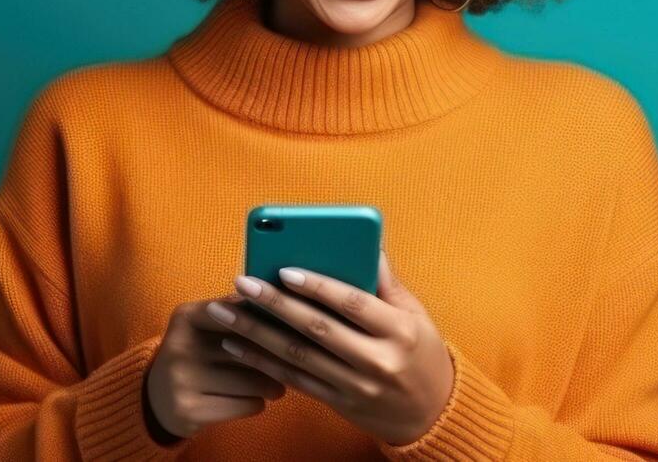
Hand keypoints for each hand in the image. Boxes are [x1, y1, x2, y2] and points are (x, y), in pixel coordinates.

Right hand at [143, 291, 288, 443]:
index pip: (238, 312)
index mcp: (185, 316)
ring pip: (252, 380)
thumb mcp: (203, 328)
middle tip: (292, 362)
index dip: (268, 320)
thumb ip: (236, 313)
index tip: (289, 327)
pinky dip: (257, 403)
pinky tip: (256, 400)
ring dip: (272, 384)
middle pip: (249, 348)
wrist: (156, 399)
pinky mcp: (189, 410)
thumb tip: (281, 305)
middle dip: (276, 357)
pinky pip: (245, 405)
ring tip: (277, 385)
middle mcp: (179, 345)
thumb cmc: (196, 356)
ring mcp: (181, 379)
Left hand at [207, 248, 454, 446]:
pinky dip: (263, 362)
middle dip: (274, 304)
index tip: (284, 269)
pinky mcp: (340, 404)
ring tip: (225, 313)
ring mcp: (357, 386)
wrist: (432, 414)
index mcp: (399, 331)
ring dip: (256, 334)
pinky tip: (237, 345)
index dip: (318, 286)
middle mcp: (377, 360)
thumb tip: (369, 243)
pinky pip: (295, 381)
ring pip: (298, 357)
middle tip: (241, 283)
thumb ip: (387, 282)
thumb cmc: (422, 353)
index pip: (353, 303)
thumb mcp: (416, 315)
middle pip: (317, 328)